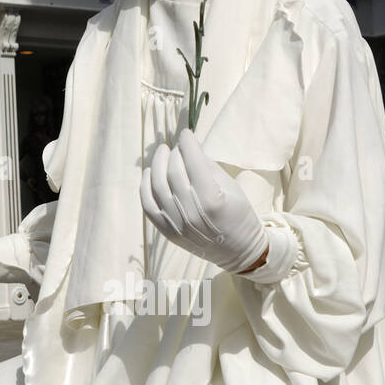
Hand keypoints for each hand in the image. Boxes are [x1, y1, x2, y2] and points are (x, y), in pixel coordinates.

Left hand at [140, 127, 267, 274]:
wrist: (238, 250)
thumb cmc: (239, 214)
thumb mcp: (231, 186)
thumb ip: (207, 165)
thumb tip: (187, 146)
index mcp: (211, 198)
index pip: (192, 160)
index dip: (187, 143)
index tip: (186, 134)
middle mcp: (191, 212)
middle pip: (173, 170)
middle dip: (174, 153)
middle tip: (178, 147)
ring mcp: (176, 223)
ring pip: (157, 184)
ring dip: (157, 164)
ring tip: (162, 153)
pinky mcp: (167, 231)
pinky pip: (147, 205)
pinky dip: (145, 186)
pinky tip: (150, 173)